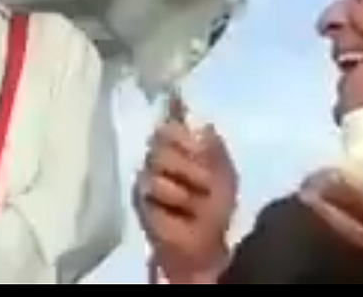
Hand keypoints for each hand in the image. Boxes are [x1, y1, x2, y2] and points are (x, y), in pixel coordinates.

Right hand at [135, 122, 237, 282]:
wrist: (206, 241)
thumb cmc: (217, 203)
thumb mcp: (224, 170)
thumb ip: (212, 143)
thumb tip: (200, 121)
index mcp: (181, 145)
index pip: (169, 124)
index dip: (184, 135)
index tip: (202, 149)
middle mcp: (160, 155)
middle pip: (160, 136)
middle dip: (188, 160)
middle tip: (204, 181)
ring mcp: (147, 174)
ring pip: (157, 159)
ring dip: (185, 181)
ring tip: (194, 200)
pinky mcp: (138, 196)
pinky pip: (151, 184)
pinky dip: (172, 197)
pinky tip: (179, 210)